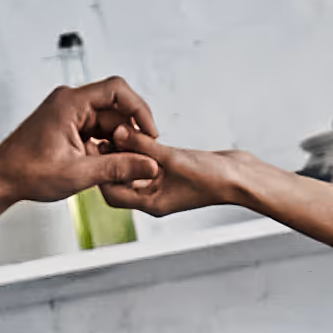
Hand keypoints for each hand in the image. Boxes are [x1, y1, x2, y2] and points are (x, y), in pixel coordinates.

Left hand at [0, 78, 161, 208]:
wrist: (0, 180)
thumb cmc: (27, 172)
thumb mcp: (79, 173)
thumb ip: (118, 168)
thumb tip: (149, 166)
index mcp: (71, 102)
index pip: (117, 90)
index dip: (139, 109)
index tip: (150, 133)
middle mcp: (69, 102)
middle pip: (114, 108)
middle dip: (130, 132)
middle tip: (142, 158)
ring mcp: (66, 114)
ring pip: (105, 122)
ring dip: (118, 143)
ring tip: (124, 167)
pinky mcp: (65, 127)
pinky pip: (93, 131)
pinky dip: (104, 147)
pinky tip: (108, 167)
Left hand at [97, 130, 250, 218]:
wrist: (240, 177)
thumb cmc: (213, 177)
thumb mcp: (174, 159)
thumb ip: (145, 146)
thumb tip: (118, 132)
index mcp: (150, 204)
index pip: (113, 192)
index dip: (100, 171)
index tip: (92, 148)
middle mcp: (153, 197)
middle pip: (119, 181)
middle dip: (109, 159)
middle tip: (97, 135)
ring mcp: (162, 186)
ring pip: (133, 169)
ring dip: (124, 151)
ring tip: (114, 128)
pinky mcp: (171, 173)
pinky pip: (147, 162)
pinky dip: (140, 149)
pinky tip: (135, 131)